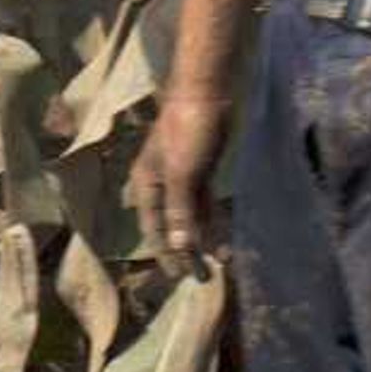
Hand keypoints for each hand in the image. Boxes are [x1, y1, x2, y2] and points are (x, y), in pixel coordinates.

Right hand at [128, 92, 231, 265]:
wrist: (209, 92)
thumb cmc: (189, 129)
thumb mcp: (182, 173)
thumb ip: (180, 211)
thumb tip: (179, 248)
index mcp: (146, 184)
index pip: (153, 228)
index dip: (165, 253)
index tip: (179, 277)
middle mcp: (161, 183)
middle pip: (171, 225)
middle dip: (185, 252)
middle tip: (202, 279)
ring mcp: (183, 176)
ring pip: (191, 216)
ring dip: (203, 239)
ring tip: (218, 265)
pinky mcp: (203, 169)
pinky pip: (206, 203)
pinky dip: (213, 221)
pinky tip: (223, 238)